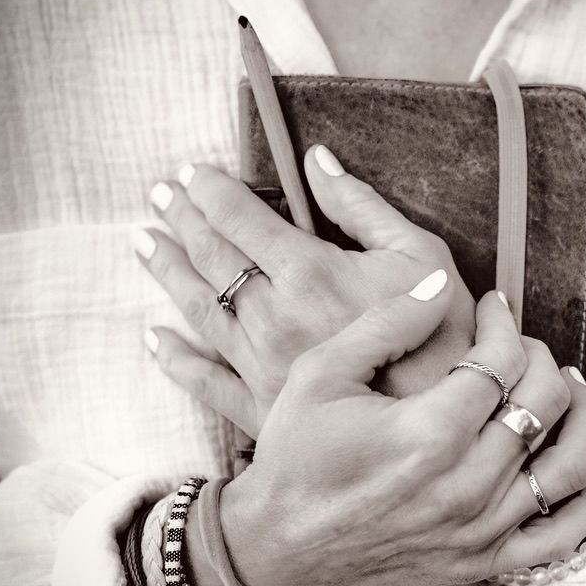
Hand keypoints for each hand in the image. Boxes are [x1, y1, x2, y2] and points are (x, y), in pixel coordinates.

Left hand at [134, 146, 475, 436]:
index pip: (241, 220)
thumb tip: (318, 162)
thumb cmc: (440, 337)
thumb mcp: (420, 255)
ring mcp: (260, 364)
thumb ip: (362, 207)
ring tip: (145, 242)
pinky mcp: (260, 406)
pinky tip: (154, 338)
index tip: (193, 173)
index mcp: (309, 273)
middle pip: (213, 258)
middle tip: (160, 196)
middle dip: (183, 220)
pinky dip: (175, 358)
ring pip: (199, 309)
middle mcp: (272, 316)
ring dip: (169, 272)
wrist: (438, 424)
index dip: (213, 192)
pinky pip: (204, 379)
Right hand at [211, 273, 585, 585]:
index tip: (493, 308)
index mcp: (428, 433)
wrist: (278, 552)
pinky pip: (565, 536)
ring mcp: (480, 529)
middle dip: (541, 359)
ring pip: (572, 465)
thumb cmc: (294, 460)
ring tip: (570, 390)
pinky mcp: (482, 561)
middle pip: (544, 403)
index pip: (502, 361)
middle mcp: (466, 484)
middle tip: (519, 346)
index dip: (505, 323)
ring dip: (584, 417)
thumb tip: (442, 286)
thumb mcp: (321, 376)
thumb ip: (387, 323)